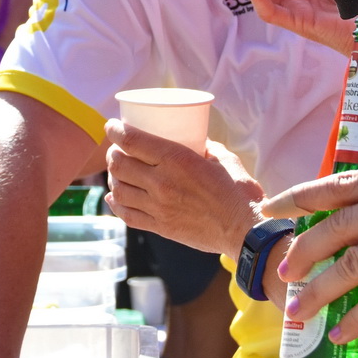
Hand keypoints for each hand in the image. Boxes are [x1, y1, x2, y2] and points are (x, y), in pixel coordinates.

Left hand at [104, 120, 262, 256]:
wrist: (245, 231)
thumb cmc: (239, 192)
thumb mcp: (223, 158)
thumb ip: (205, 147)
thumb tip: (195, 139)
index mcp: (176, 160)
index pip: (132, 141)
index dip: (115, 131)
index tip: (111, 126)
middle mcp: (162, 183)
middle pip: (119, 165)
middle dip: (112, 153)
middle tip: (116, 149)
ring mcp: (159, 207)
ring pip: (119, 189)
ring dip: (112, 177)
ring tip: (117, 172)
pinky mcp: (161, 227)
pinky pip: (127, 215)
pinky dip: (115, 204)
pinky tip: (114, 197)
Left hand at [262, 167, 357, 342]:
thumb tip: (349, 233)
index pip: (344, 183)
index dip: (302, 196)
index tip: (271, 207)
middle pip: (338, 223)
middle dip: (304, 249)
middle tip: (282, 271)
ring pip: (350, 264)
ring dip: (319, 291)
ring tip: (298, 311)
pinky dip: (354, 319)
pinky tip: (339, 334)